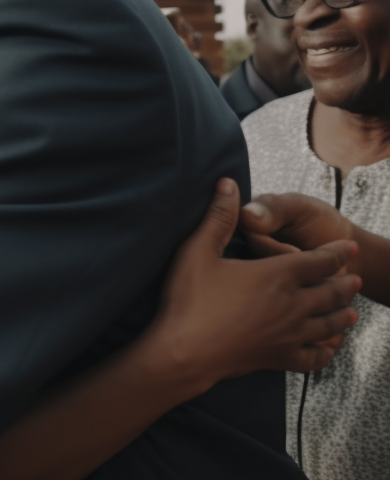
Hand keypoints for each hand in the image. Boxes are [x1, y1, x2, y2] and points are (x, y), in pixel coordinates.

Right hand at [143, 178, 359, 392]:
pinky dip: (325, 353)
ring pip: (328, 325)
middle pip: (330, 294)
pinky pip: (313, 358)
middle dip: (345, 285)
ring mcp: (289, 335)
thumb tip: (228, 183)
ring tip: (350, 313)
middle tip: (357, 280)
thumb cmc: (189, 300)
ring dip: (341, 316)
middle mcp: (292, 305)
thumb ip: (218, 217)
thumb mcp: (198, 251)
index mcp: (277, 275)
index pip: (319, 261)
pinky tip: (327, 350)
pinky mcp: (279, 358)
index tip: (349, 248)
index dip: (337, 253)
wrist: (185, 353)